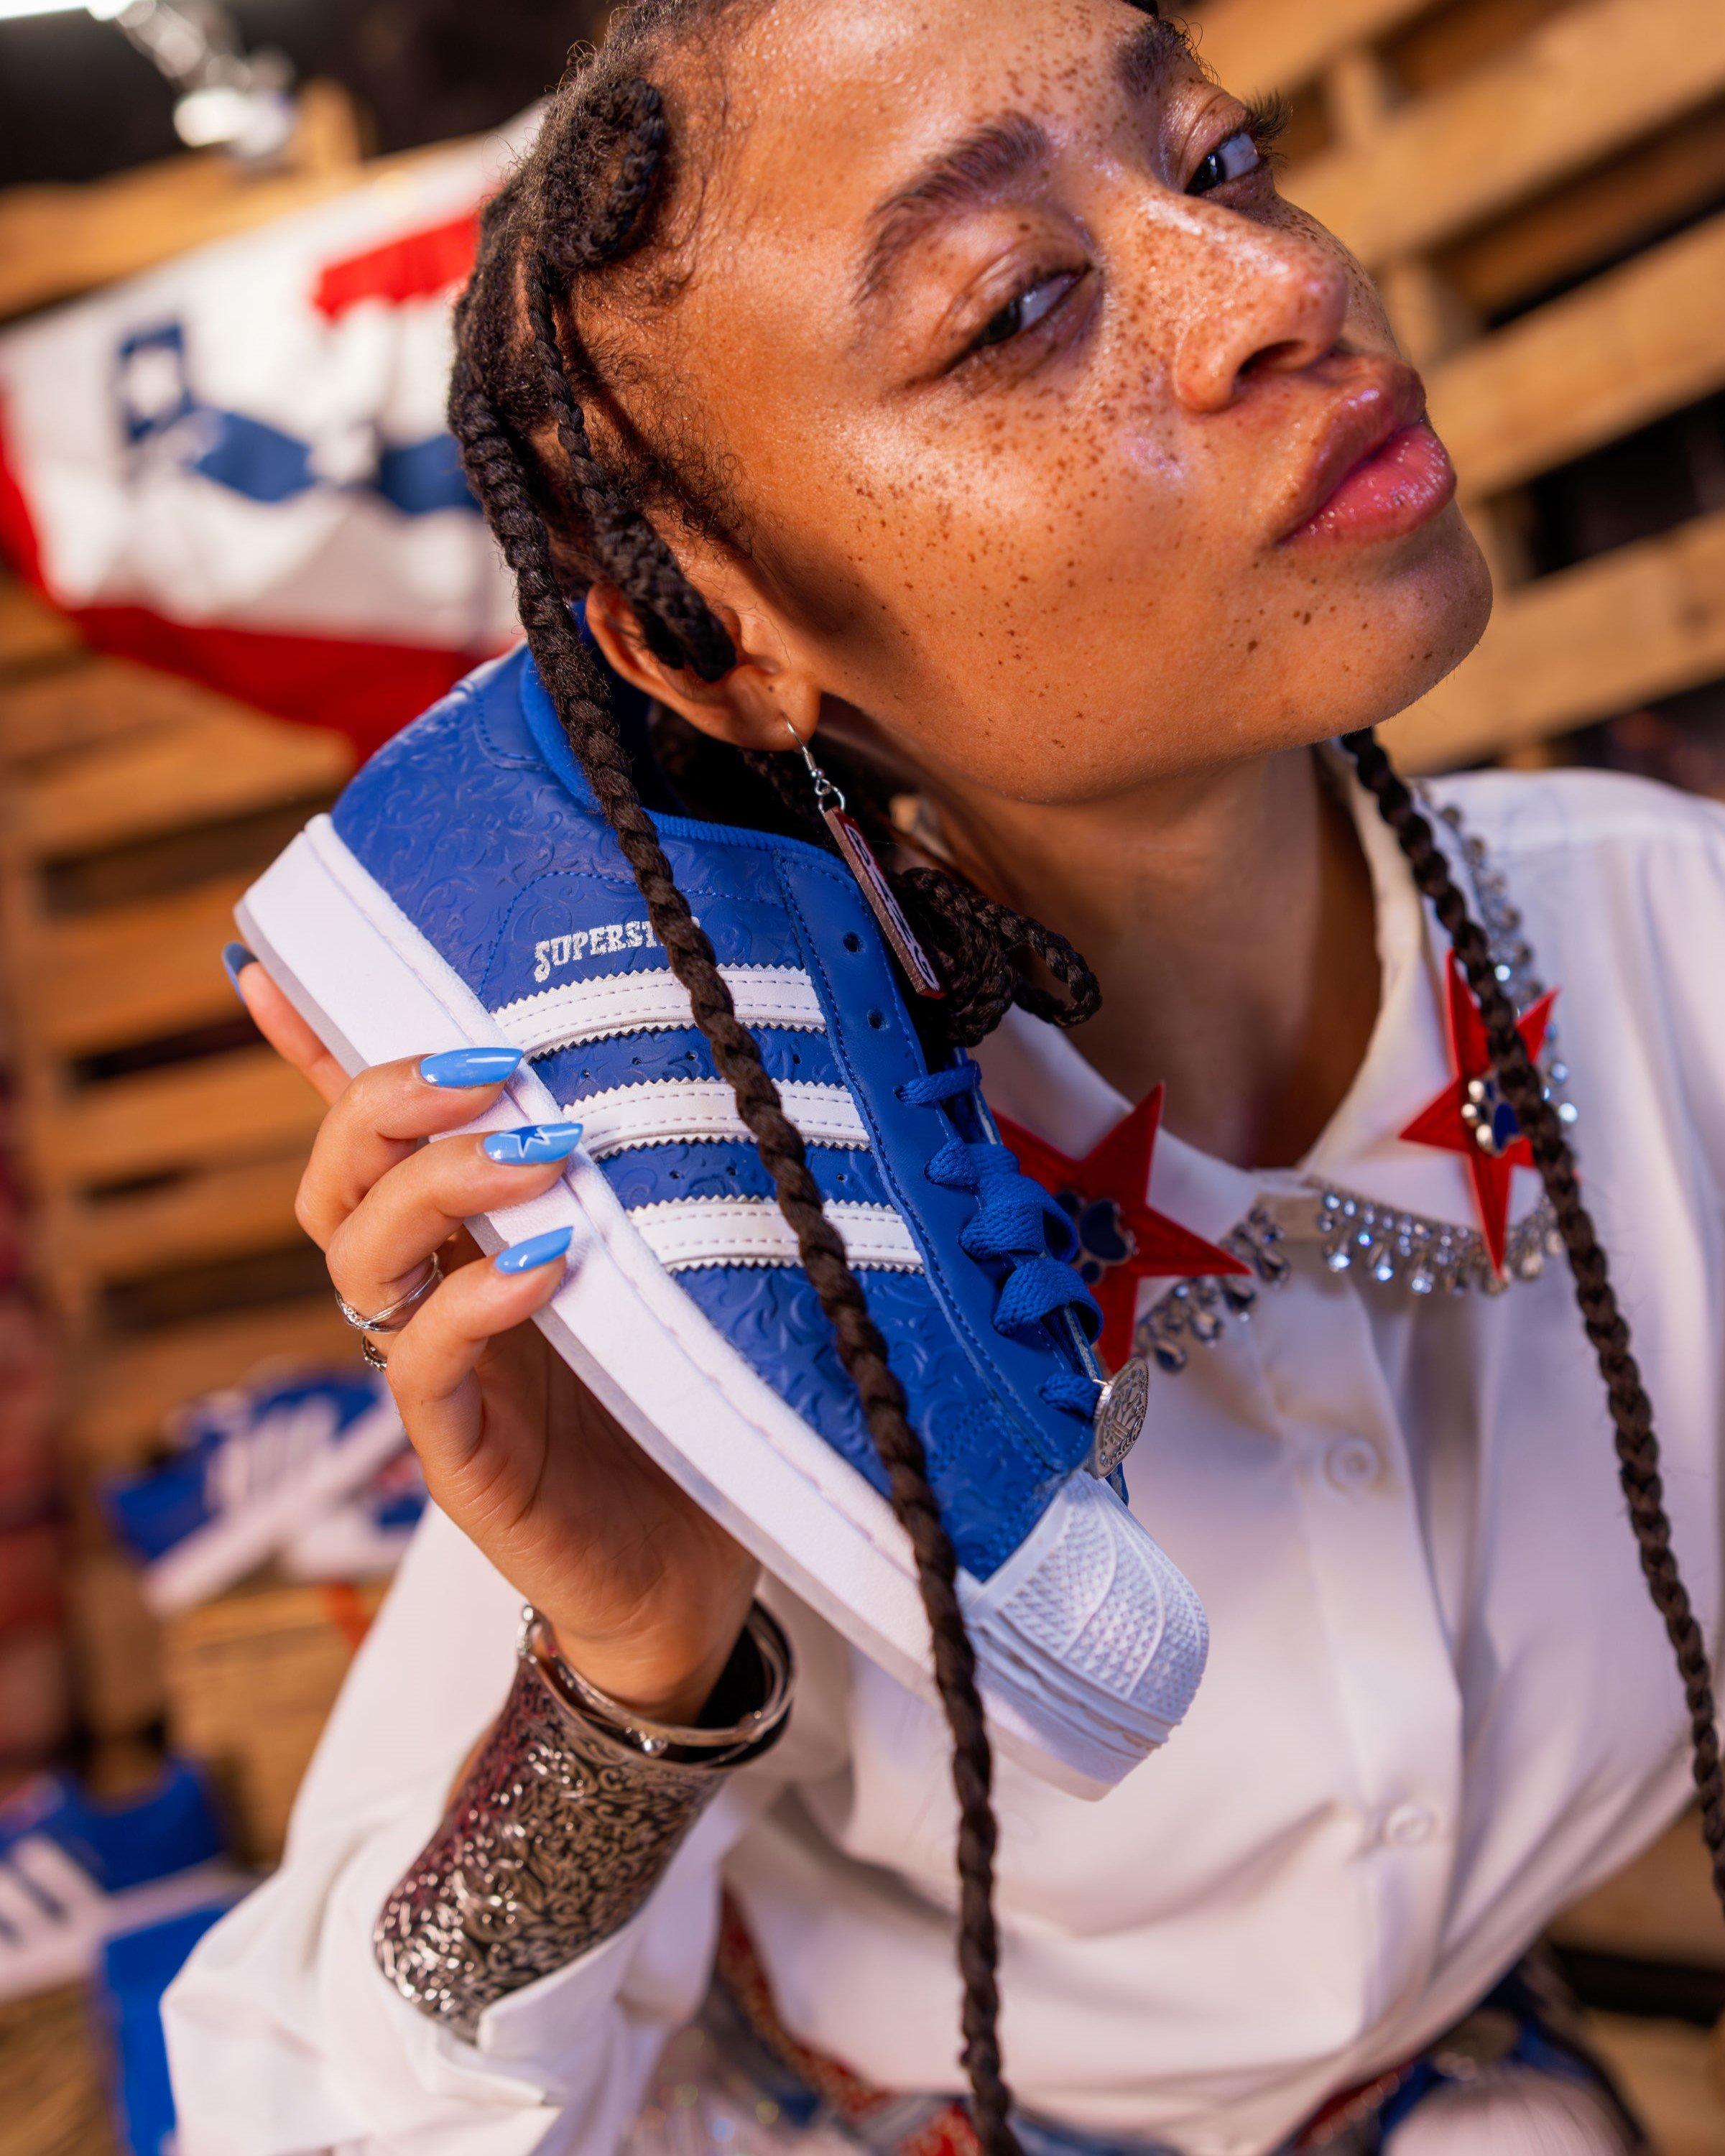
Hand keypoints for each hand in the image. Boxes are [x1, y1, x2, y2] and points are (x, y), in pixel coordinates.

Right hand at [231, 957, 758, 1722]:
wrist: (689, 1573)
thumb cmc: (674, 1409)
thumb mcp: (662, 1273)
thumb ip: (644, 1190)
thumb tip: (682, 1076)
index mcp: (462, 1240)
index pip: (368, 1133)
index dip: (313, 1052)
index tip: (273, 970)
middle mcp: (426, 1295)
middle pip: (338, 1177)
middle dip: (390, 1100)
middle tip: (492, 1062)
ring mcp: (434, 1373)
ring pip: (359, 1256)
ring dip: (437, 1185)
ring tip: (539, 1152)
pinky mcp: (457, 1452)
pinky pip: (420, 1363)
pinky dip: (469, 1303)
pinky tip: (542, 1266)